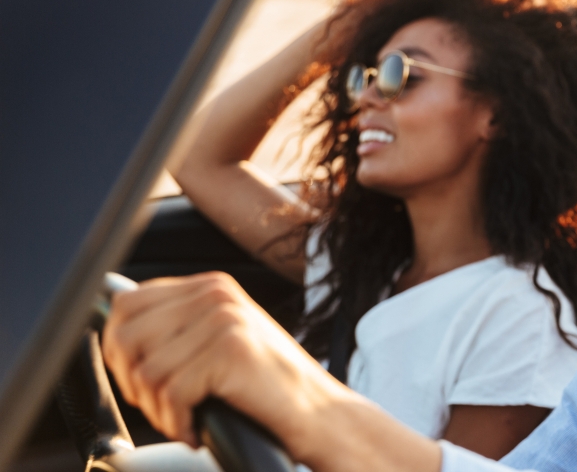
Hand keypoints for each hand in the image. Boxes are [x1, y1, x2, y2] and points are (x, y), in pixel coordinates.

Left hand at [101, 273, 349, 463]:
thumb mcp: (221, 342)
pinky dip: (178, 423)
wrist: (322, 414)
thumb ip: (178, 328)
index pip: (127, 304)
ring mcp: (224, 319)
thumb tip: (115, 334)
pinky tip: (198, 428)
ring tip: (186, 418)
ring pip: (146, 371)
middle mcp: (217, 294)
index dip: (118, 350)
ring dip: (158, 410)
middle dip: (132, 383)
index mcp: (211, 286)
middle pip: (126, 336)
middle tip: (162, 405)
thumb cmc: (270, 388)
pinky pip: (171, 394)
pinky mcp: (230, 351)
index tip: (138, 380)